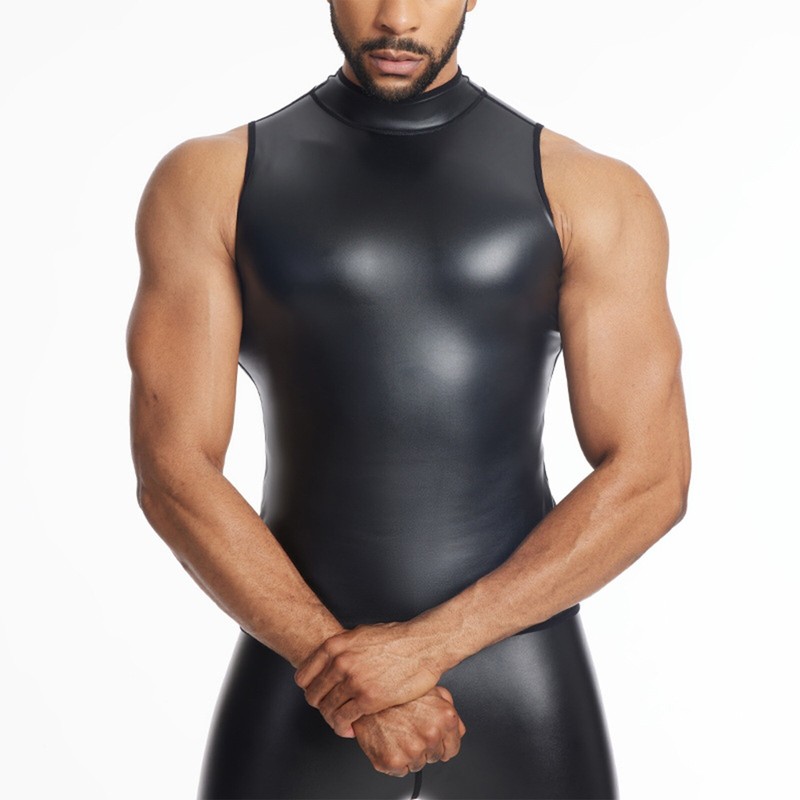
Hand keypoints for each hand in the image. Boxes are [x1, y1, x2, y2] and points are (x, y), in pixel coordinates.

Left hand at [294, 621, 442, 736]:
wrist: (422, 646)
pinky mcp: (368, 699)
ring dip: (333, 719)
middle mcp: (340, 662)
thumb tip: (332, 660)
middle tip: (331, 709)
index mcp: (335, 645)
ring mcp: (353, 681)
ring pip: (327, 710)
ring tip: (342, 721)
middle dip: (321, 706)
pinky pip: (344, 720)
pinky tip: (352, 728)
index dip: (309, 688)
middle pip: (313, 695)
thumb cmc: (397, 639)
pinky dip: (344, 728)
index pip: (304, 676)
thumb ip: (342, 648)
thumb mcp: (361, 634)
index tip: (318, 694)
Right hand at [353, 684, 466, 777]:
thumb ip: (449, 709)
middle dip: (425, 746)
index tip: (431, 737)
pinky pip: (401, 771)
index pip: (453, 748)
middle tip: (409, 729)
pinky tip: (390, 740)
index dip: (441, 743)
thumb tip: (458, 727)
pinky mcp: (394, 761)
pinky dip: (395, 760)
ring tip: (398, 732)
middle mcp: (432, 735)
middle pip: (435, 757)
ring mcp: (413, 750)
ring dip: (410, 753)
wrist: (366, 695)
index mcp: (445, 717)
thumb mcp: (431, 690)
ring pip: (418, 764)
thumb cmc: (397, 692)